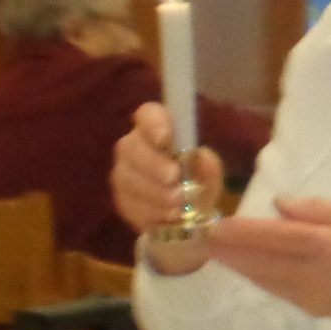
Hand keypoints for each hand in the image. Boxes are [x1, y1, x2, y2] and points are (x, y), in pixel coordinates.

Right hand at [112, 103, 224, 273]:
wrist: (186, 212)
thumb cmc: (197, 180)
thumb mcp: (209, 173)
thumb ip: (208, 165)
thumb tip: (200, 158)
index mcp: (157, 128)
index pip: (147, 114)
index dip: (153, 123)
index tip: (166, 139)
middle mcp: (133, 146)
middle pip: (131, 147)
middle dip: (153, 164)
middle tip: (174, 178)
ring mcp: (123, 173)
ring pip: (127, 178)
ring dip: (154, 192)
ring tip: (178, 204)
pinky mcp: (120, 199)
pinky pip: (128, 204)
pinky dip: (150, 211)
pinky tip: (167, 216)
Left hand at [203, 196, 330, 329]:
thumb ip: (318, 209)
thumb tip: (279, 204)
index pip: (278, 236)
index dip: (243, 232)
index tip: (216, 224)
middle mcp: (317, 273)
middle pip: (262, 261)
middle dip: (228, 250)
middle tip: (200, 237)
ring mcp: (312, 296)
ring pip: (263, 278)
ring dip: (237, 265)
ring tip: (213, 251)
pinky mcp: (311, 309)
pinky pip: (275, 289)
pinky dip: (256, 277)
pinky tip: (244, 267)